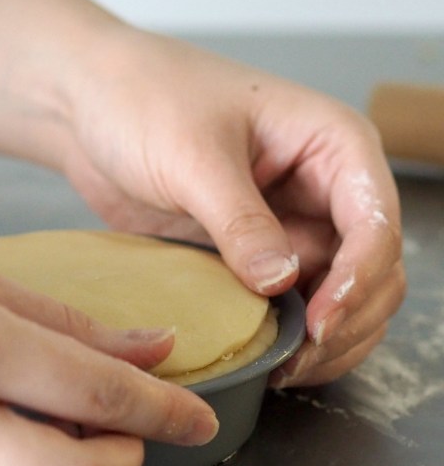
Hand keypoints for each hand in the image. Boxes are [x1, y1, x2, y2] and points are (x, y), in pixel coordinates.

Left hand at [61, 27, 404, 385]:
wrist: (89, 107)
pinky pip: (292, 302)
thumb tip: (281, 282)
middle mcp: (324, 187)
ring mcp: (293, 223)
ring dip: (325, 338)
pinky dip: (289, 334)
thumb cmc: (144, 98)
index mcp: (331, 143)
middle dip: (348, 318)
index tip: (320, 322)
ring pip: (341, 295)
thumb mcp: (192, 156)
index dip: (360, 278)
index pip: (376, 221)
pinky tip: (265, 356)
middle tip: (297, 359)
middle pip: (373, 268)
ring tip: (281, 367)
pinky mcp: (257, 254)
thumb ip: (240, 221)